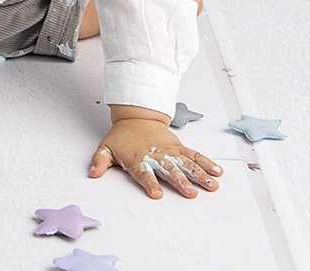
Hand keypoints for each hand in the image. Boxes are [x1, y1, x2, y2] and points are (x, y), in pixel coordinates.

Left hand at [89, 107, 221, 198]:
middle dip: (181, 182)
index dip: (150, 183)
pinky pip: (195, 155)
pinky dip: (207, 163)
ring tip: (211, 186)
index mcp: (138, 158)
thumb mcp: (106, 147)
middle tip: (191, 194)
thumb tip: (92, 173)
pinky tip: (217, 172)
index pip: (143, 172)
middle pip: (170, 170)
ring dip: (200, 175)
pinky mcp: (179, 147)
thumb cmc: (122, 136)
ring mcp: (170, 151)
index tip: (157, 194)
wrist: (136, 116)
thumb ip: (99, 162)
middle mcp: (156, 155)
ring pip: (187, 163)